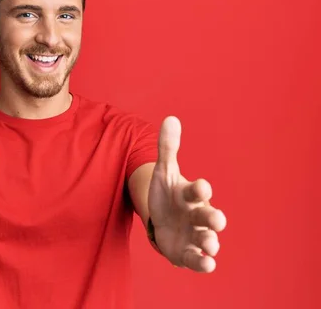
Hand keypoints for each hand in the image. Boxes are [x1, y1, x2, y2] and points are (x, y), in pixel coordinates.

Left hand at [147, 116, 226, 272]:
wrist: (164, 220)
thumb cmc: (168, 195)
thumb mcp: (163, 172)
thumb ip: (167, 148)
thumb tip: (170, 118)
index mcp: (191, 194)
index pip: (197, 189)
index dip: (199, 188)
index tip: (201, 186)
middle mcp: (198, 214)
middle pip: (208, 215)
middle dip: (213, 218)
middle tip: (217, 220)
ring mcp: (194, 234)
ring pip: (207, 239)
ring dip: (210, 242)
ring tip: (211, 246)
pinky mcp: (188, 252)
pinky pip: (198, 259)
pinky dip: (202, 262)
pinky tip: (207, 264)